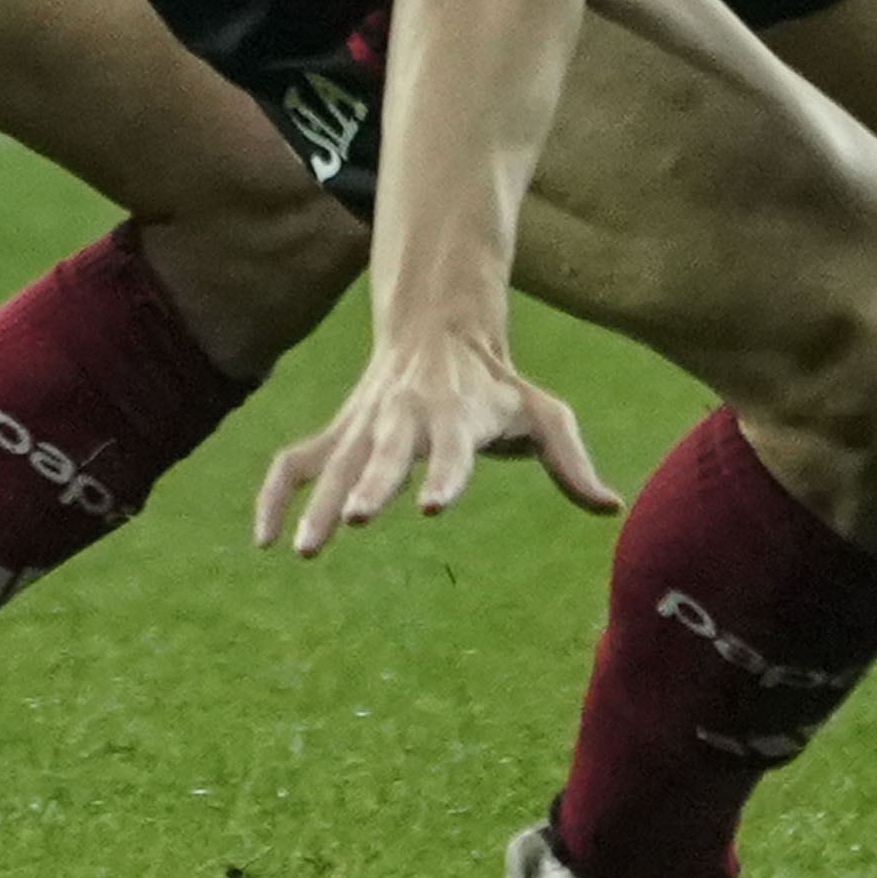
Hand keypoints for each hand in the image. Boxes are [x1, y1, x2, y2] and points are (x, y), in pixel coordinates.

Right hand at [255, 320, 616, 557]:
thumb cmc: (496, 384)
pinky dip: (273, 494)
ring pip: (333, 463)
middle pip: (383, 454)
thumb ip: (571, 462)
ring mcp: (365, 426)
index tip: (430, 507)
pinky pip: (294, 462)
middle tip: (353, 519)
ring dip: (315, 503)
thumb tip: (612, 507)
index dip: (443, 478)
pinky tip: (264, 539)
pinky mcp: (338, 433)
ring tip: (303, 551)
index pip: (452, 451)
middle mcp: (405, 419)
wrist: (438, 326)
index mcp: (456, 417)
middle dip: (368, 485)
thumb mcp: (543, 413)